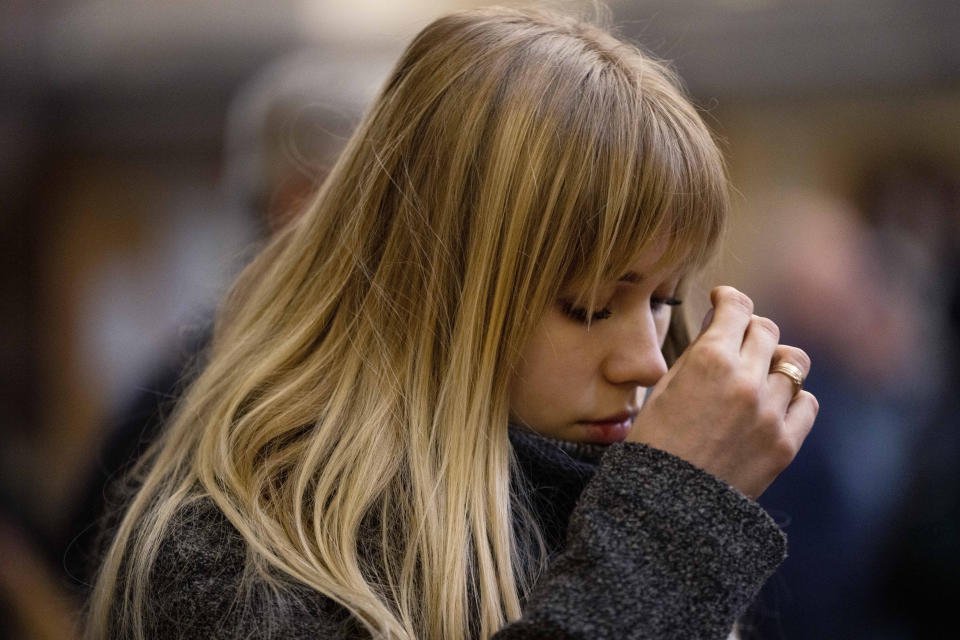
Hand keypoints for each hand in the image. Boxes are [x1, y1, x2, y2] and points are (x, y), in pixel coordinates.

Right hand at [627, 286, 817, 497]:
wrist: (667, 506)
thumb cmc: (654, 443)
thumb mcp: (664, 388)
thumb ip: (697, 353)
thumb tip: (718, 325)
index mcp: (709, 359)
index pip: (737, 308)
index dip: (730, 298)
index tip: (725, 300)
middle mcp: (746, 379)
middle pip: (767, 331)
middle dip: (750, 329)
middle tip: (737, 339)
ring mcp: (770, 412)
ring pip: (792, 363)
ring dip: (773, 363)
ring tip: (757, 374)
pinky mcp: (785, 442)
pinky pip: (807, 402)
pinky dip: (792, 398)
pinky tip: (772, 404)